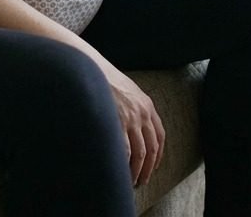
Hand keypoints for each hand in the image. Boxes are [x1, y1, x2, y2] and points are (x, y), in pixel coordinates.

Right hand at [103, 63, 164, 187]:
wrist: (91, 69)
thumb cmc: (105, 80)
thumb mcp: (128, 90)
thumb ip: (135, 107)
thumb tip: (133, 128)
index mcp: (147, 105)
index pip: (160, 135)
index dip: (158, 154)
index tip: (154, 165)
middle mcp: (143, 113)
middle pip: (152, 148)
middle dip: (149, 168)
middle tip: (143, 180)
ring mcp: (130, 119)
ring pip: (140, 154)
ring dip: (138, 170)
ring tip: (131, 181)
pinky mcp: (117, 123)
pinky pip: (125, 151)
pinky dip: (124, 164)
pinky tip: (119, 171)